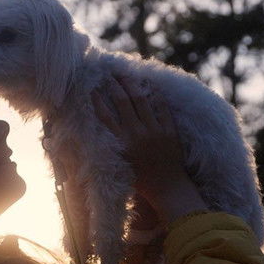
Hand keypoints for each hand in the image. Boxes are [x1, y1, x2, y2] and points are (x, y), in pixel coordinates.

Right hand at [92, 75, 207, 222]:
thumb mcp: (122, 165)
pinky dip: (155, 94)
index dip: (99, 101)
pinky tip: (149, 84)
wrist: (168, 189)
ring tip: (126, 74)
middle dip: (115, 86)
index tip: (93, 89)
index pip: (107, 117)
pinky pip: (162, 107)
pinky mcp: (170, 130)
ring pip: (142, 100)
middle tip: (109, 74)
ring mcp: (155, 131)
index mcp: (123, 144)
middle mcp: (138, 135)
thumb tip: (104, 133)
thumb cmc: (142, 181)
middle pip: (123, 102)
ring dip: (132, 85)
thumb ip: (115, 147)